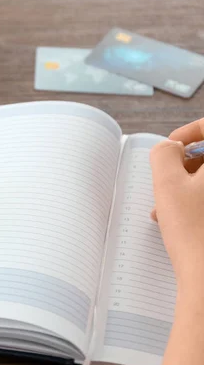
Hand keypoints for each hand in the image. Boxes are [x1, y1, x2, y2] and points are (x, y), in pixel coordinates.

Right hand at [150, 119, 203, 294]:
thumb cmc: (195, 233)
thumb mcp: (167, 184)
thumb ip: (164, 153)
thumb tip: (170, 148)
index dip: (192, 131)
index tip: (173, 146)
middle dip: (188, 165)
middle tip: (168, 182)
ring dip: (191, 186)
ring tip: (168, 208)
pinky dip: (200, 202)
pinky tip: (181, 220)